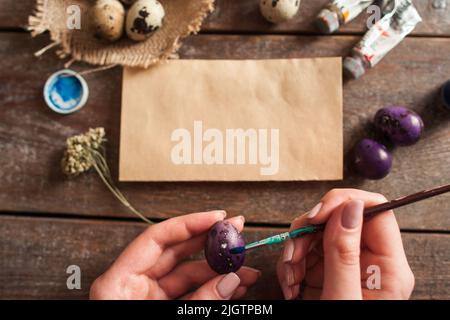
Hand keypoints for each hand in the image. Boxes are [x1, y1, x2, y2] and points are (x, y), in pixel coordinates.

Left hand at [90, 211, 260, 299]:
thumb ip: (201, 302)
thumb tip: (232, 279)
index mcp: (119, 282)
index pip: (157, 238)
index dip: (190, 224)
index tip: (217, 218)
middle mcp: (133, 285)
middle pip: (176, 253)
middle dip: (209, 243)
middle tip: (236, 233)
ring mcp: (148, 299)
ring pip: (188, 275)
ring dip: (218, 271)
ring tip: (245, 268)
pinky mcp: (162, 312)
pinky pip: (190, 295)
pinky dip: (212, 290)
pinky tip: (234, 287)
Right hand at [277, 189, 414, 299]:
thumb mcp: (343, 299)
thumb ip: (344, 253)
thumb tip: (349, 208)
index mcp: (388, 267)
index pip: (376, 211)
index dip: (344, 203)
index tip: (315, 216)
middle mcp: (369, 260)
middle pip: (339, 218)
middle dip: (308, 233)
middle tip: (293, 256)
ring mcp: (347, 265)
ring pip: (318, 233)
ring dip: (295, 250)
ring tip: (289, 279)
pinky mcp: (328, 271)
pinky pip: (307, 252)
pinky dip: (292, 264)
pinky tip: (290, 284)